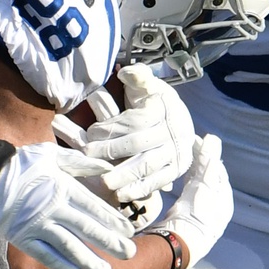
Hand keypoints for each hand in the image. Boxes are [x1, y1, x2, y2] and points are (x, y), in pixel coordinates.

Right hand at [0, 143, 133, 268]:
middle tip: (128, 254)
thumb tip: (108, 169)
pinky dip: (60, 264)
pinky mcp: (22, 236)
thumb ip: (82, 163)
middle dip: (110, 243)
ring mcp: (37, 224)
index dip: (113, 222)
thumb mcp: (54, 155)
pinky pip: (43, 254)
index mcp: (63, 187)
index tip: (129, 233)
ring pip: (68, 245)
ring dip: (88, 260)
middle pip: (87, 228)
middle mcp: (53, 207)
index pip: (94, 207)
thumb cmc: (23, 163)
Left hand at [82, 64, 196, 203]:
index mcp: (165, 109)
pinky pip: (158, 181)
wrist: (181, 122)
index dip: (111, 128)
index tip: (89, 134)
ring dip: (124, 175)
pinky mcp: (177, 170)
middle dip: (111, 151)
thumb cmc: (154, 102)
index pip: (135, 121)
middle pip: (138, 144)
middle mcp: (174, 131)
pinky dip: (139, 189)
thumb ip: (137, 78)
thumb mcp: (148, 86)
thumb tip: (125, 73)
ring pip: (148, 165)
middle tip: (87, 157)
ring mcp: (177, 152)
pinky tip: (121, 195)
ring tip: (103, 183)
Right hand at [160, 134, 232, 262]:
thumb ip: (208, 163)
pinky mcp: (185, 214)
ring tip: (181, 154)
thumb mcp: (204, 185)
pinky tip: (178, 173)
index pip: (218, 171)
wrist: (179, 243)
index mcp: (224, 200)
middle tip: (187, 144)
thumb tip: (212, 139)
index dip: (209, 155)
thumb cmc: (196, 215)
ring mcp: (199, 211)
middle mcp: (214, 206)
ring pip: (196, 184)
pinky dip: (184, 179)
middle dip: (199, 161)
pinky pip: (186, 192)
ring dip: (190, 169)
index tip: (198, 141)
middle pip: (207, 177)